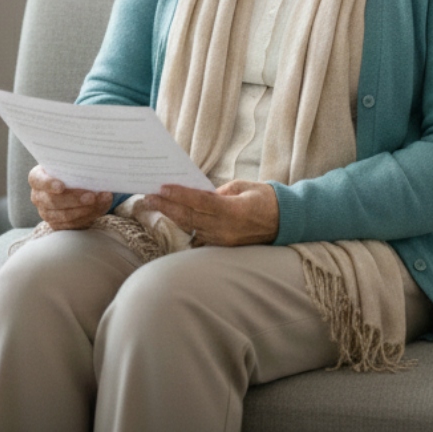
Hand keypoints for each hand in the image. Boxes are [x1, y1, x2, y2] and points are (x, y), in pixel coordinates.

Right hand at [28, 165, 111, 230]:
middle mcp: (38, 196)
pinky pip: (72, 224)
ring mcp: (46, 212)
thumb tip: (95, 171)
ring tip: (102, 200)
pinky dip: (88, 216)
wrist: (74, 185)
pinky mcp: (57, 225)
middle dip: (75, 199)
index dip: (48, 184)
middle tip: (93, 196)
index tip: (62, 186)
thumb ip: (78, 167)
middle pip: (53, 201)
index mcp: (37, 178)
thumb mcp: (72, 166)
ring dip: (85, 209)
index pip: (37, 180)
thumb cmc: (71, 171)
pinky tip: (99, 208)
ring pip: (64, 215)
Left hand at [144, 180, 278, 245]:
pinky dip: (185, 224)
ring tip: (154, 204)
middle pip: (190, 217)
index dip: (180, 195)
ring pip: (191, 227)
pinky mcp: (223, 246)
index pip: (200, 202)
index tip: (161, 188)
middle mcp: (227, 228)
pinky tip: (172, 215)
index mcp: (234, 210)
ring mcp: (224, 240)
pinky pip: (199, 234)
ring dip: (172, 215)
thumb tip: (195, 193)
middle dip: (166, 207)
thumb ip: (217, 192)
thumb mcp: (242, 187)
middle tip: (147, 197)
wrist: (284, 222)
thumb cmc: (264, 198)